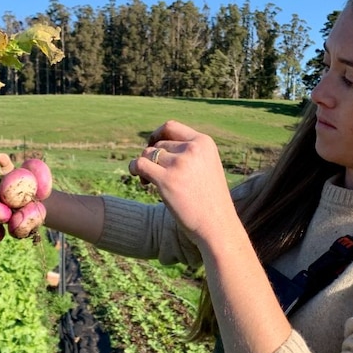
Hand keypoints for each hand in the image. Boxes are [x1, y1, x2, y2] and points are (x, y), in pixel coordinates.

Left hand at [129, 120, 239, 244]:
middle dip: (152, 156)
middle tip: (154, 175)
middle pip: (159, 144)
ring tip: (150, 182)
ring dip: (144, 166)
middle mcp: (193, 149)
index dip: (157, 135)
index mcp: (204, 142)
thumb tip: (154, 144)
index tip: (152, 146)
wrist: (217, 225)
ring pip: (148, 154)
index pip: (171, 127)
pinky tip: (142, 180)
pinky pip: (140, 164)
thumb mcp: (206, 167)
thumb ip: (188, 152)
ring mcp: (180, 164)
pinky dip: (134, 169)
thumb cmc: (210, 199)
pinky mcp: (167, 180)